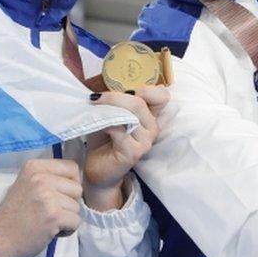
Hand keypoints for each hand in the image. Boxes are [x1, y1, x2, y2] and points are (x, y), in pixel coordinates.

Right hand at [0, 159, 82, 256]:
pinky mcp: (53, 215)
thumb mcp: (26, 184)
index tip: (59, 195)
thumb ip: (47, 177)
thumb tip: (75, 178)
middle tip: (51, 212)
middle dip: (69, 203)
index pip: (72, 167)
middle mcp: (41, 178)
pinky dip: (67, 230)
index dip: (70, 183)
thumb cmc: (13, 213)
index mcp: (35, 167)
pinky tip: (51, 231)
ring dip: (67, 218)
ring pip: (78, 206)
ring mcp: (47, 196)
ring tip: (48, 222)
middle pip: (77, 188)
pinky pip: (76, 221)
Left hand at [83, 86, 167, 209]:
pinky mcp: (134, 152)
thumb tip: (108, 86)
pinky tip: (99, 125)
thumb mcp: (112, 115)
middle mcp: (153, 128)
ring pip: (132, 113)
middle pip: (141, 101)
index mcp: (150, 117)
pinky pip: (120, 129)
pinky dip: (107, 123)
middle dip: (116, 96)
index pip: (162, 95)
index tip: (125, 90)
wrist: (98, 170)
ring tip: (95, 110)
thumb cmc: (105, 140)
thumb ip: (119, 102)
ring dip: (109, 108)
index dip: (146, 89)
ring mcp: (145, 141)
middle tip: (96, 97)